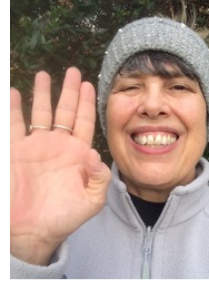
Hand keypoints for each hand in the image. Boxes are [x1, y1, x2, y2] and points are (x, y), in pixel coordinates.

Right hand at [10, 69, 110, 265]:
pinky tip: (14, 92)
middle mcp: (56, 147)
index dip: (86, 103)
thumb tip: (96, 154)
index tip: (89, 83)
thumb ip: (100, 177)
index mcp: (77, 154)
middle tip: (72, 71)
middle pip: (63, 111)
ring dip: (41, 94)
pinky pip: (13, 125)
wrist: (31, 233)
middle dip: (68, 91)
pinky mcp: (14, 152)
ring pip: (39, 114)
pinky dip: (13, 109)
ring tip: (43, 74)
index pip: (83, 121)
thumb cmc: (63, 218)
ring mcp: (34, 148)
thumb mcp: (92, 199)